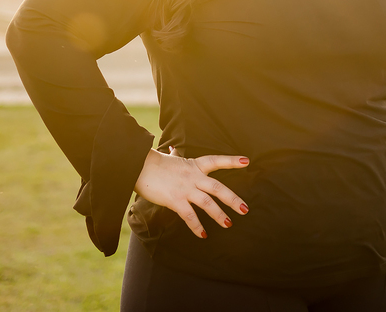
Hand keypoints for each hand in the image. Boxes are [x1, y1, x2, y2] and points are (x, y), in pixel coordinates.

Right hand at [134, 147, 250, 238]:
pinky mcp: (175, 200)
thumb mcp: (171, 159)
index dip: (232, 161)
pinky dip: (197, 226)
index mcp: (194, 165)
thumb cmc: (154, 164)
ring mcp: (185, 189)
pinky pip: (189, 216)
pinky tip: (203, 235)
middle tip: (245, 209)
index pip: (216, 161)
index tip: (247, 162)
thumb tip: (172, 150)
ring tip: (228, 224)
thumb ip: (176, 157)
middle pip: (218, 188)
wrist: (138, 167)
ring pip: (207, 203)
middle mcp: (193, 177)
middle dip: (233, 199)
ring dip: (219, 215)